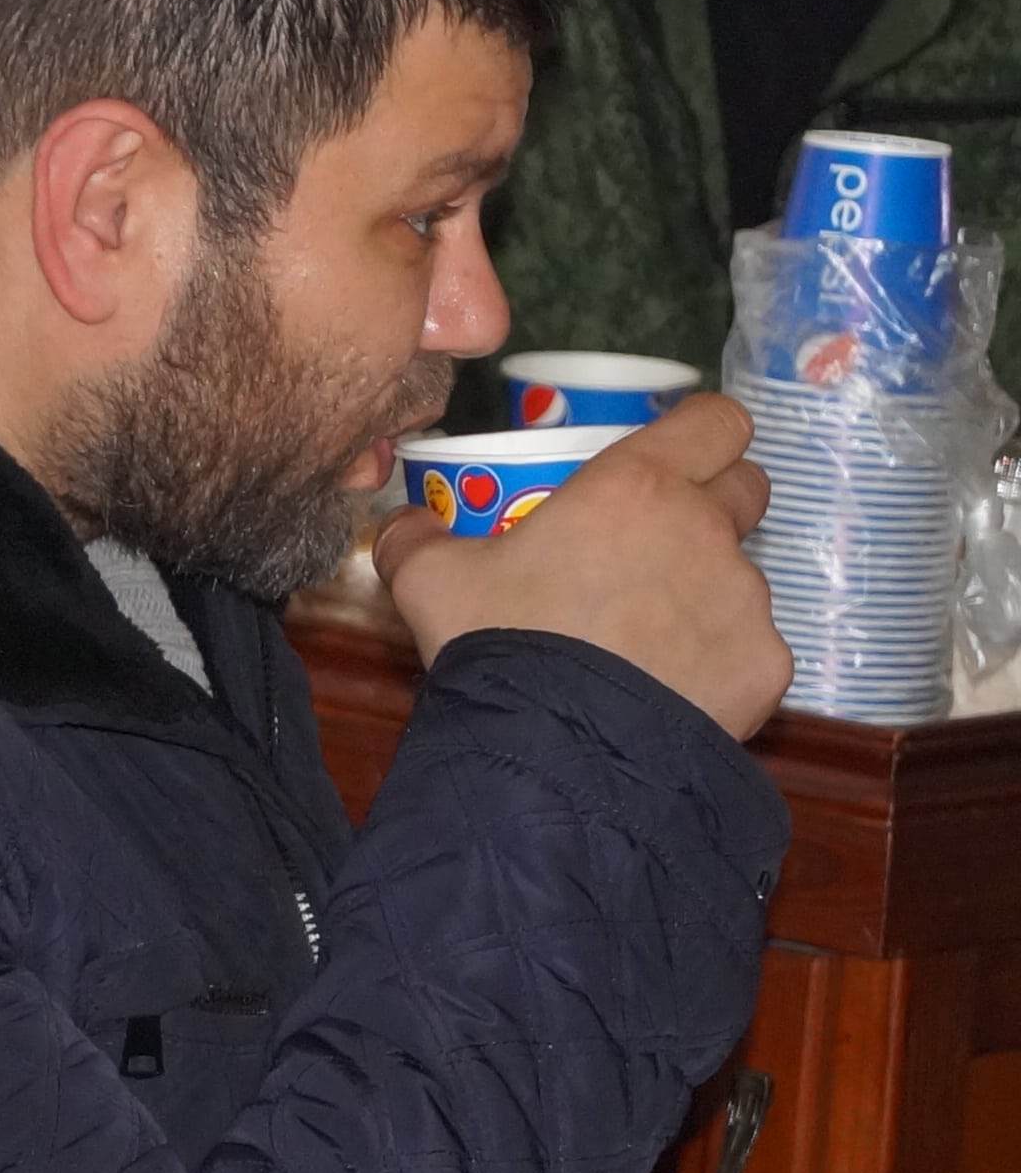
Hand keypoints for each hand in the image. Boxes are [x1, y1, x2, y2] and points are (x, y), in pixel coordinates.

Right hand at [376, 391, 786, 738]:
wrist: (555, 751)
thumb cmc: (498, 643)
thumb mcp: (430, 581)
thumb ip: (419, 538)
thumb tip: (409, 524)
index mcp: (635, 486)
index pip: (716, 421)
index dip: (702, 432)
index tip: (677, 455)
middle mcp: (706, 530)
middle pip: (746, 488)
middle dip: (713, 504)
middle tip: (654, 546)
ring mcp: (745, 599)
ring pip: (738, 579)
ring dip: (701, 597)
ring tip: (643, 646)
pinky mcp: (764, 665)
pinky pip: (747, 652)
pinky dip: (715, 666)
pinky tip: (668, 695)